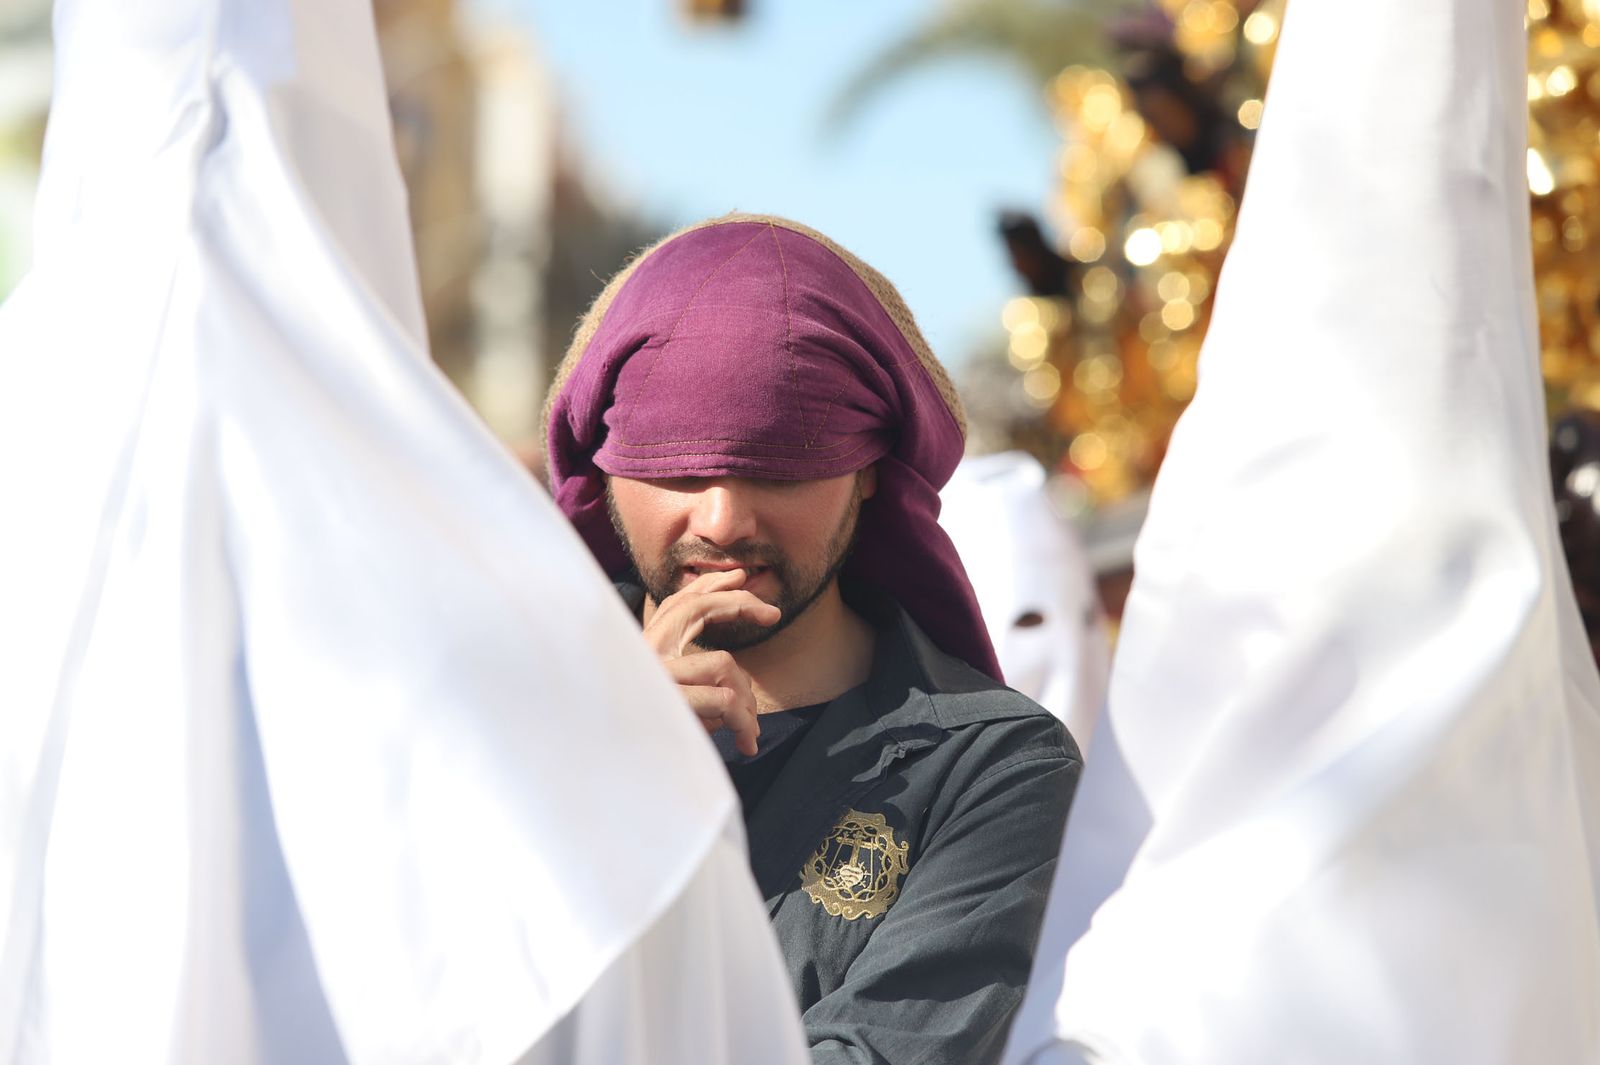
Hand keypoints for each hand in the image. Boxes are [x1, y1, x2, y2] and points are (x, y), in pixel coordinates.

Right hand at [641, 568, 779, 756]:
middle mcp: (641, 659)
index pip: (675, 606)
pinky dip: (742, 721)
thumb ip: (697, 689)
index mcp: (642, 655)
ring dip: (745, 700)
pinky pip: (724, 700)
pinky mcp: (667, 703)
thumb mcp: (678, 710)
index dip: (709, 588)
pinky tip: (745, 742)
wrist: (618, 772)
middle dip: (738, 603)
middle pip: (694, 608)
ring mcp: (653, 678)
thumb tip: (732, 684)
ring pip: (722, 664)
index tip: (739, 579)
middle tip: (771, 613)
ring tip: (750, 731)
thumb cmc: (649, 746)